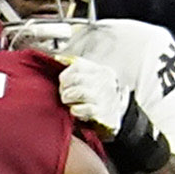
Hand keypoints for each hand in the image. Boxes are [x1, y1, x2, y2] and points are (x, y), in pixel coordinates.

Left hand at [55, 49, 173, 173]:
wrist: (116, 116)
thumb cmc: (100, 95)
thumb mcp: (94, 77)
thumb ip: (78, 67)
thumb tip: (58, 58)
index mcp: (102, 71)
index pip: (78, 65)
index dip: (66, 73)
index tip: (63, 81)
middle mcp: (104, 82)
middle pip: (75, 79)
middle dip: (64, 87)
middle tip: (64, 93)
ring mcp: (104, 96)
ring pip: (77, 92)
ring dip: (67, 98)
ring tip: (68, 101)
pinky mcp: (101, 112)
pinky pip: (82, 109)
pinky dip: (75, 110)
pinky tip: (75, 110)